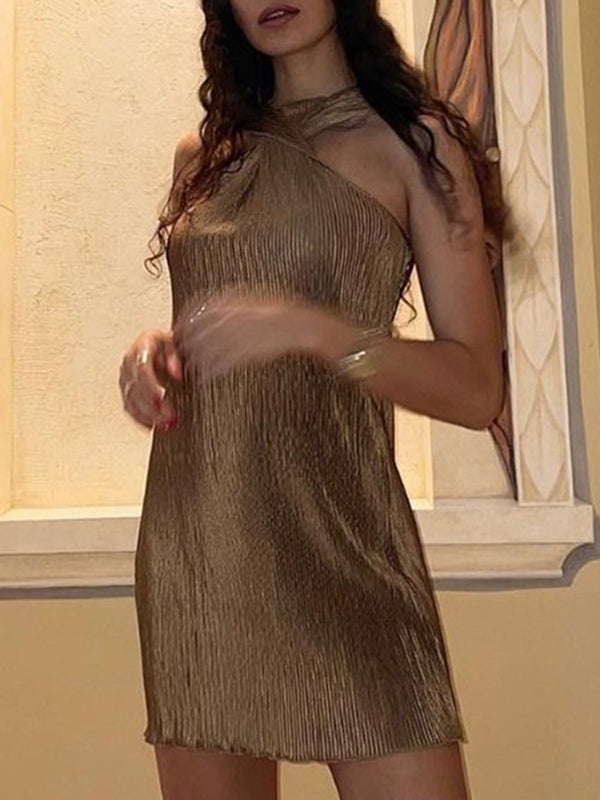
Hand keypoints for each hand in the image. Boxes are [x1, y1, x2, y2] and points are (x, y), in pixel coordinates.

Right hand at [119, 328, 182, 430]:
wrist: (157, 343)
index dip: (151, 385)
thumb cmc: (167, 342)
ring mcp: (125, 376)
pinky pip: (129, 406)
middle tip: (168, 419)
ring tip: (164, 426)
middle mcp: (130, 362)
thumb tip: (176, 373)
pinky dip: (140, 419)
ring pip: (131, 400)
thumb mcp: (175, 343)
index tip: (161, 399)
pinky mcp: (126, 388)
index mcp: (142, 347)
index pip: (142, 368)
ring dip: (147, 416)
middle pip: (136, 388)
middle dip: (152, 406)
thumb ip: (175, 357)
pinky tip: (152, 426)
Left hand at [172, 288, 356, 382]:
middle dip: (184, 349)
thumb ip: (221, 303)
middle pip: (188, 338)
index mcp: (220, 304)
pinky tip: (209, 378)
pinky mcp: (237, 358)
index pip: (187, 316)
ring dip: (194, 365)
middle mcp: (219, 321)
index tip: (180, 336)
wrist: (295, 325)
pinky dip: (208, 375)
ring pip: (198, 356)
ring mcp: (228, 340)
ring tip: (195, 370)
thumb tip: (202, 310)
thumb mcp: (245, 296)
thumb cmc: (274, 309)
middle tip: (182, 357)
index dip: (181, 328)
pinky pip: (213, 370)